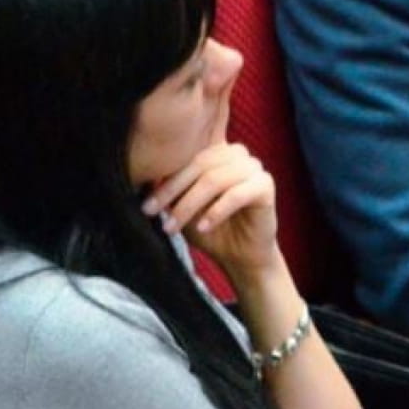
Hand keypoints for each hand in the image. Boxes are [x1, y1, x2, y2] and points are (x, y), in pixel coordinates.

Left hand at [144, 142, 278, 280]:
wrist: (239, 256)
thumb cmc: (208, 229)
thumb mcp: (181, 209)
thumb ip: (168, 193)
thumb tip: (143, 181)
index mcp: (215, 152)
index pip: (185, 158)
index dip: (163, 181)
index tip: (144, 206)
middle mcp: (236, 153)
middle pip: (198, 165)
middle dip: (172, 192)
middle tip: (152, 214)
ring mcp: (253, 167)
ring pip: (215, 180)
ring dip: (189, 204)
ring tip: (173, 226)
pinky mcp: (266, 185)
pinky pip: (237, 194)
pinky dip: (216, 211)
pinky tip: (203, 228)